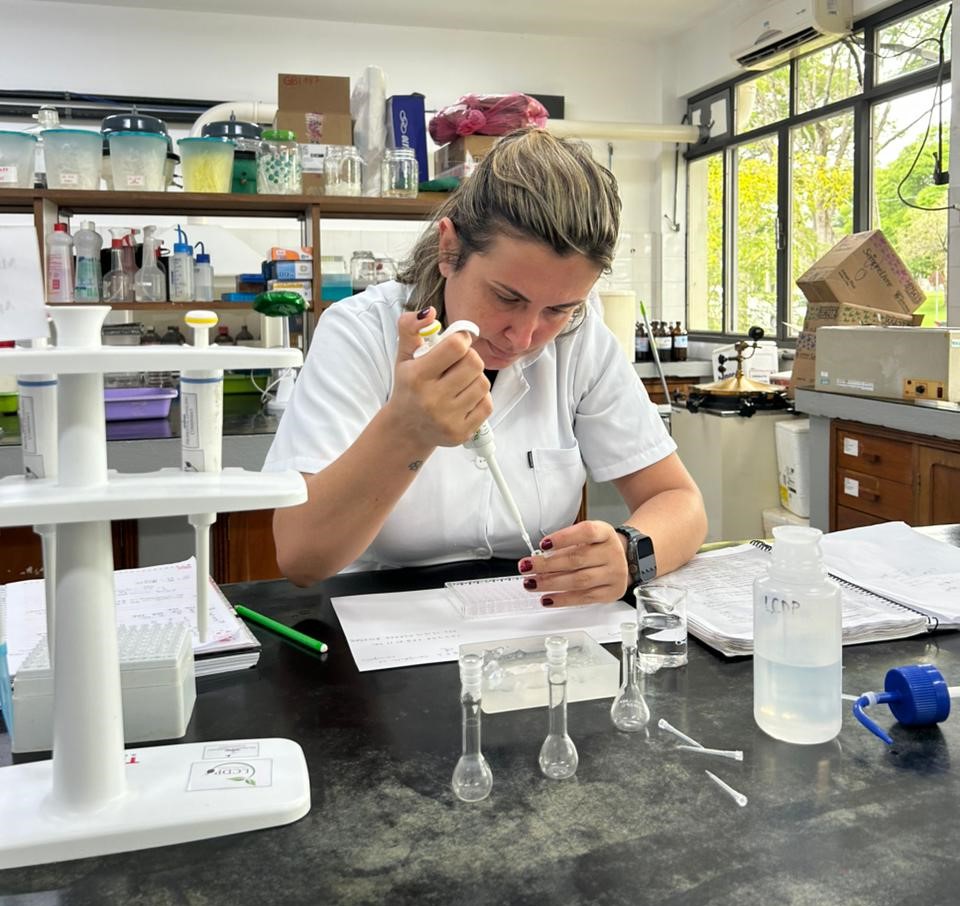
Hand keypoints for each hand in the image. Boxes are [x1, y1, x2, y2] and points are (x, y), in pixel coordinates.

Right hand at [387, 308, 492, 448]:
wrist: (406, 429)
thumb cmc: (408, 387)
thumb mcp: (403, 355)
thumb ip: (410, 327)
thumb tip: (430, 312)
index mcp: (417, 376)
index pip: (456, 346)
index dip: (462, 339)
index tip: (457, 343)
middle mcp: (432, 399)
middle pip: (475, 363)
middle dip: (470, 358)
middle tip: (458, 363)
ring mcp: (447, 419)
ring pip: (483, 383)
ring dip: (475, 378)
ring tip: (460, 382)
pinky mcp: (461, 433)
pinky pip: (487, 404)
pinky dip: (479, 398)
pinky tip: (464, 398)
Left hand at [517, 520, 630, 606]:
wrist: (625, 559)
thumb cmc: (599, 547)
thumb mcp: (586, 537)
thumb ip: (565, 545)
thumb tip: (539, 558)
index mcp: (605, 533)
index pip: (586, 532)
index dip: (563, 538)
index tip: (543, 544)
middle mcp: (612, 553)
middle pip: (577, 559)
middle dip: (547, 565)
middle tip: (527, 566)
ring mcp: (614, 574)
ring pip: (579, 581)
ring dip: (551, 583)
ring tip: (532, 583)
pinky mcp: (612, 592)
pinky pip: (584, 598)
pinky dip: (563, 599)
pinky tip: (548, 598)